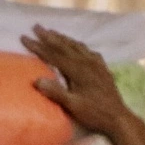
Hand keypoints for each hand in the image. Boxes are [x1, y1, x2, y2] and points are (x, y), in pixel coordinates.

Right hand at [21, 26, 139, 140]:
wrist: (119, 118)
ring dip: (63, 38)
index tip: (24, 38)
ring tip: (53, 32)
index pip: (53, 55)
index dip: (38, 46)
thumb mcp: (73, 106)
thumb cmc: (95, 114)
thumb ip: (56, 93)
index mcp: (77, 70)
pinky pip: (89, 52)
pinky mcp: (103, 69)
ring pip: (77, 46)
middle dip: (49, 36)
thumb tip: (36, 80)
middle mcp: (87, 62)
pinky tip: (79, 46)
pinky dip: (80, 46)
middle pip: (64, 45)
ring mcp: (97, 64)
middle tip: (36, 27)